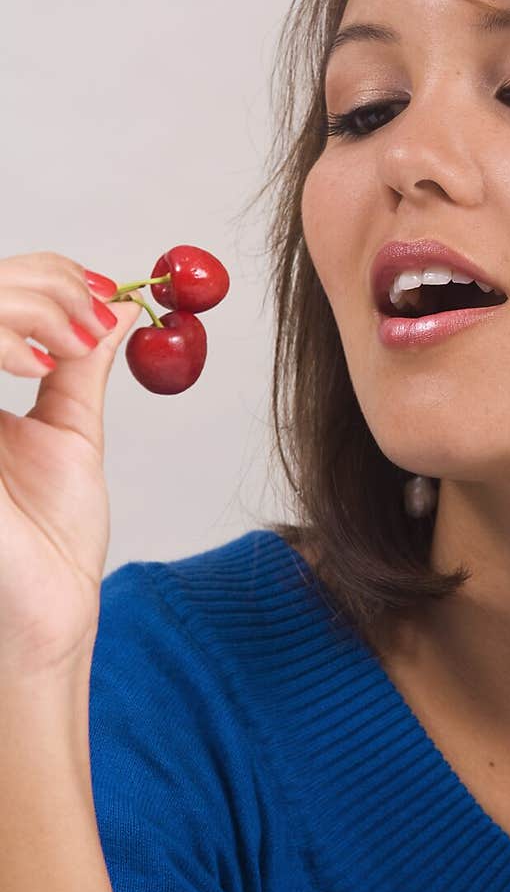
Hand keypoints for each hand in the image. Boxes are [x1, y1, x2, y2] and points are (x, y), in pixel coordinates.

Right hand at [0, 252, 141, 680]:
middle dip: (29, 286)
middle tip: (85, 300)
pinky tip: (36, 366)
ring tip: (66, 338)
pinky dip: (1, 344)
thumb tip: (116, 310)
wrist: (48, 613)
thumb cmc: (52, 540)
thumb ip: (81, 367)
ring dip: (15, 309)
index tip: (93, 286)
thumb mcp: (72, 432)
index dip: (32, 279)